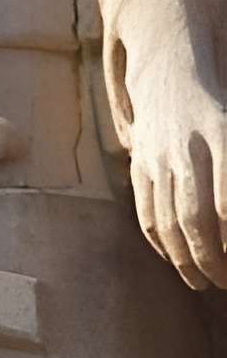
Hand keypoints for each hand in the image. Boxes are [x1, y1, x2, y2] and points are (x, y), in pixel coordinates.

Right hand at [122, 0, 226, 290]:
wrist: (171, 74)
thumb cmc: (218, 110)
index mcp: (222, 136)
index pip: (226, 202)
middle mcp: (188, 149)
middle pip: (195, 217)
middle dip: (211, 259)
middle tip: (224, 283)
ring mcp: (158, 157)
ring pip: (167, 220)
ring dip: (185, 259)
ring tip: (202, 281)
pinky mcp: (140, 164)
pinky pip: (146, 211)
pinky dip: (159, 241)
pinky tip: (174, 259)